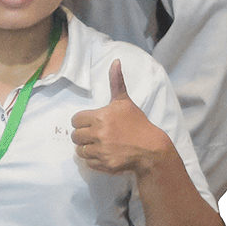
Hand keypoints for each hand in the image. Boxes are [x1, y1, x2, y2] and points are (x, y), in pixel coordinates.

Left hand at [71, 60, 174, 176]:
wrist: (151, 148)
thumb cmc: (137, 123)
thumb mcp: (125, 102)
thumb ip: (116, 82)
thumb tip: (115, 61)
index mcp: (101, 117)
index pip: (75, 120)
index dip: (81, 122)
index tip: (90, 123)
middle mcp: (99, 134)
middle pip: (75, 136)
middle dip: (82, 135)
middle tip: (94, 135)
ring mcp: (102, 150)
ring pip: (80, 150)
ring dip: (87, 148)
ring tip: (99, 145)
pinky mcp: (105, 164)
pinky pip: (88, 163)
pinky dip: (94, 160)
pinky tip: (104, 154)